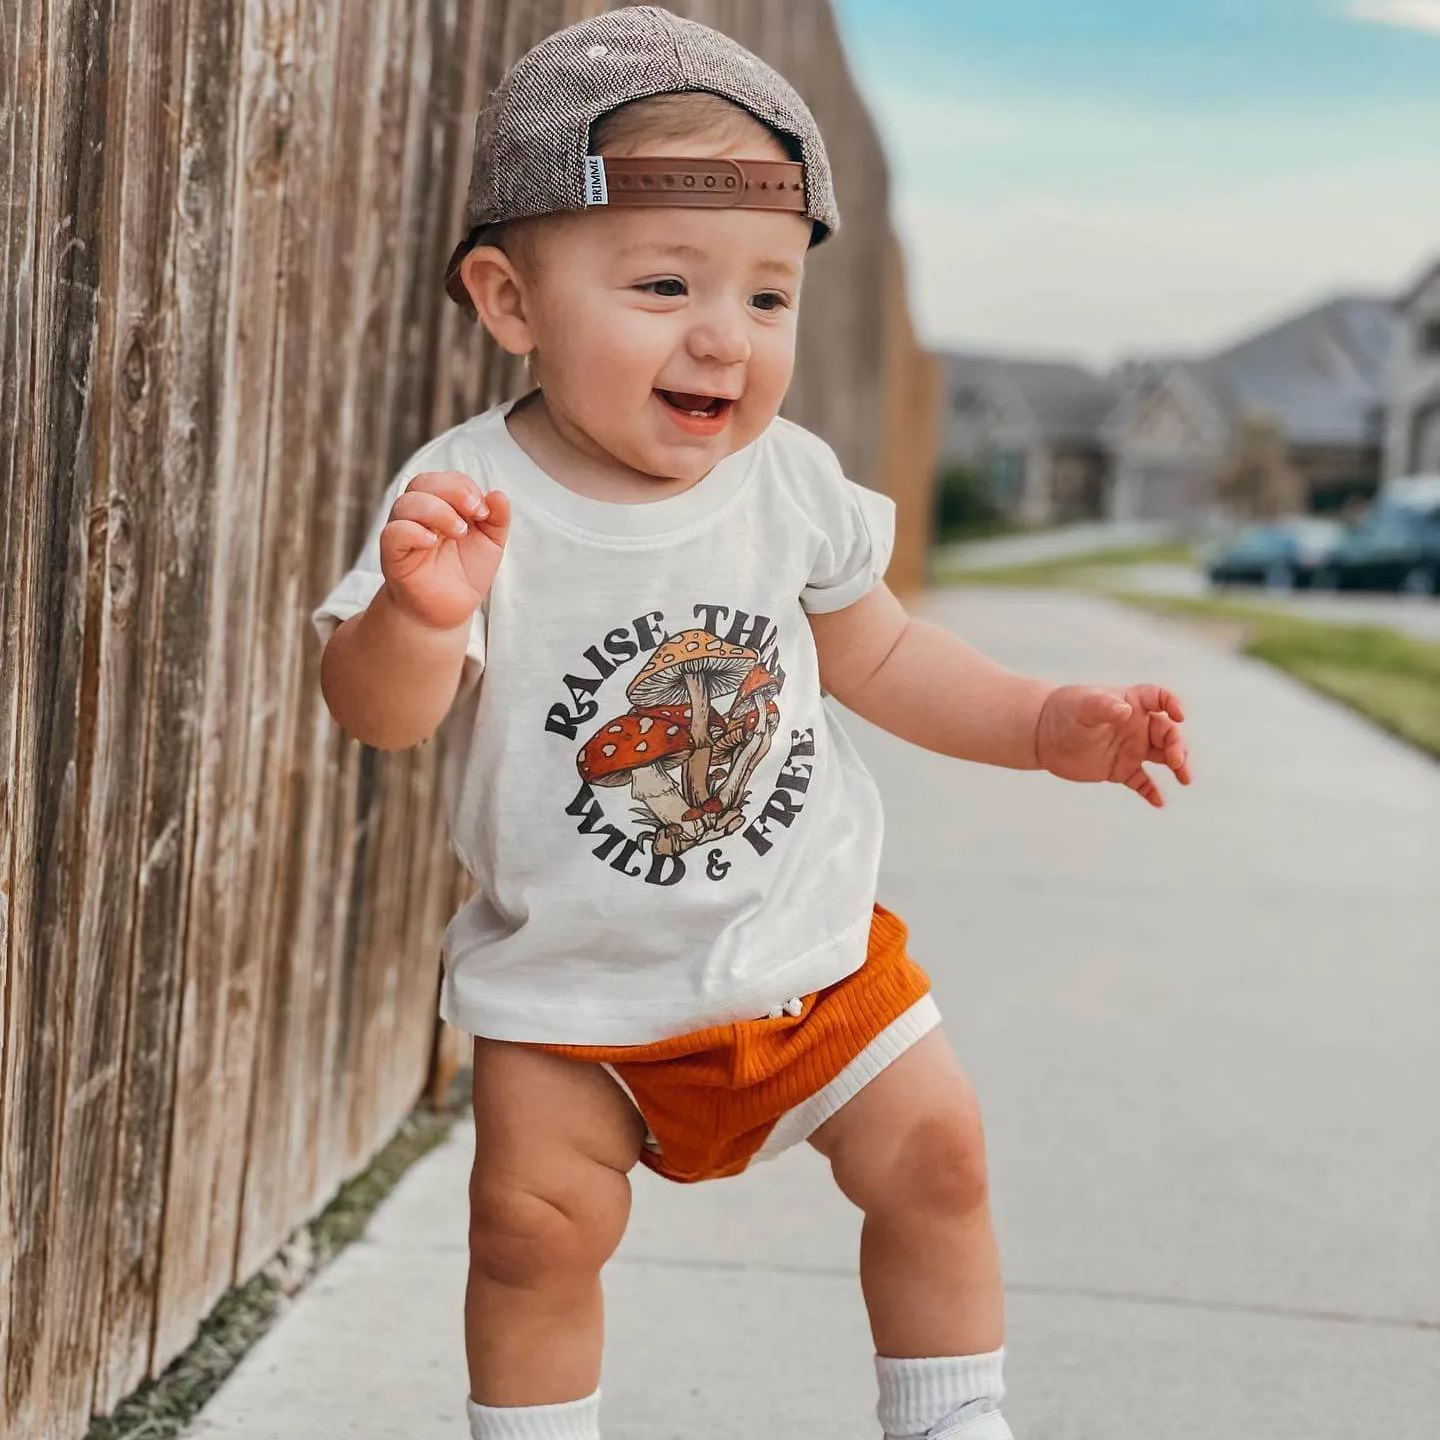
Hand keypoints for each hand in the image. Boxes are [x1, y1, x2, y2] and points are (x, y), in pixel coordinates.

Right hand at [378, 470, 510, 633]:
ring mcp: (404, 534)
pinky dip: (413, 531)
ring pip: (406, 504)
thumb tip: (498, 495)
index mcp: (440, 506)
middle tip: (475, 513)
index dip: (465, 487)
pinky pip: (393, 532)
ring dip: (437, 511)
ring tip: (459, 532)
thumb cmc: (465, 572)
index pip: (445, 479)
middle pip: (422, 482)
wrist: (449, 610)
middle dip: (453, 491)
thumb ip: (497, 519)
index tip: (484, 511)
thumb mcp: (490, 543)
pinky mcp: (394, 556)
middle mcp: (418, 515)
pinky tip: (432, 542)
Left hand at [1034, 684, 1191, 808]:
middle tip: (1176, 761)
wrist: (1043, 735)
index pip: (1158, 698)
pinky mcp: (1120, 769)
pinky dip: (1151, 791)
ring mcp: (1130, 748)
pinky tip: (1159, 802)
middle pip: (1167, 732)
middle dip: (1177, 746)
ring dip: (1177, 766)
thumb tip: (1125, 711)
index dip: (1172, 704)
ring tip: (1184, 779)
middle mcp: (1136, 726)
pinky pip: (1142, 782)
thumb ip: (1104, 706)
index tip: (1178, 716)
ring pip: (1162, 756)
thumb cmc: (1064, 712)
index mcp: (1130, 703)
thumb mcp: (1083, 706)